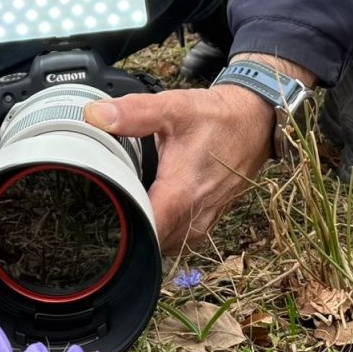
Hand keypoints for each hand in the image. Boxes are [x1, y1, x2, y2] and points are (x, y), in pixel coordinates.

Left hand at [83, 85, 274, 253]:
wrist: (256, 122)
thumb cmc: (218, 118)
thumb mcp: (174, 107)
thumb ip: (134, 113)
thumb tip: (95, 115)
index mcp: (181, 194)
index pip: (143, 233)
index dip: (118, 228)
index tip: (98, 215)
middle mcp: (194, 216)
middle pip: (149, 243)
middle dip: (126, 231)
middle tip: (103, 208)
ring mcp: (203, 222)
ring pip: (164, 244)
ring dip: (145, 232)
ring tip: (125, 208)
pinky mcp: (207, 220)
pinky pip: (178, 237)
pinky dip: (162, 229)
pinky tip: (151, 209)